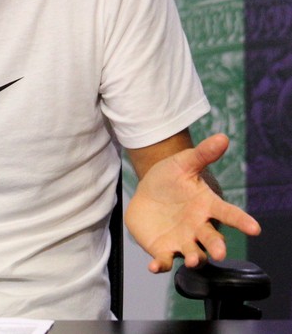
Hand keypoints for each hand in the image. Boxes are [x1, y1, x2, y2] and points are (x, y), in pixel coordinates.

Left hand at [125, 133, 260, 272]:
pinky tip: (154, 267)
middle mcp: (199, 227)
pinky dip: (160, 265)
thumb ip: (202, 154)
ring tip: (194, 260)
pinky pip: (164, 260)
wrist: (148, 192)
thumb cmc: (172, 177)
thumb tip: (223, 137)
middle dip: (216, 246)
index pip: (229, 214)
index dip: (242, 221)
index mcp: (207, 206)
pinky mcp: (163, 249)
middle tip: (220, 253)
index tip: (255, 228)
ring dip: (195, 258)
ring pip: (193, 253)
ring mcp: (182, 240)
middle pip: (212, 239)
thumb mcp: (184, 163)